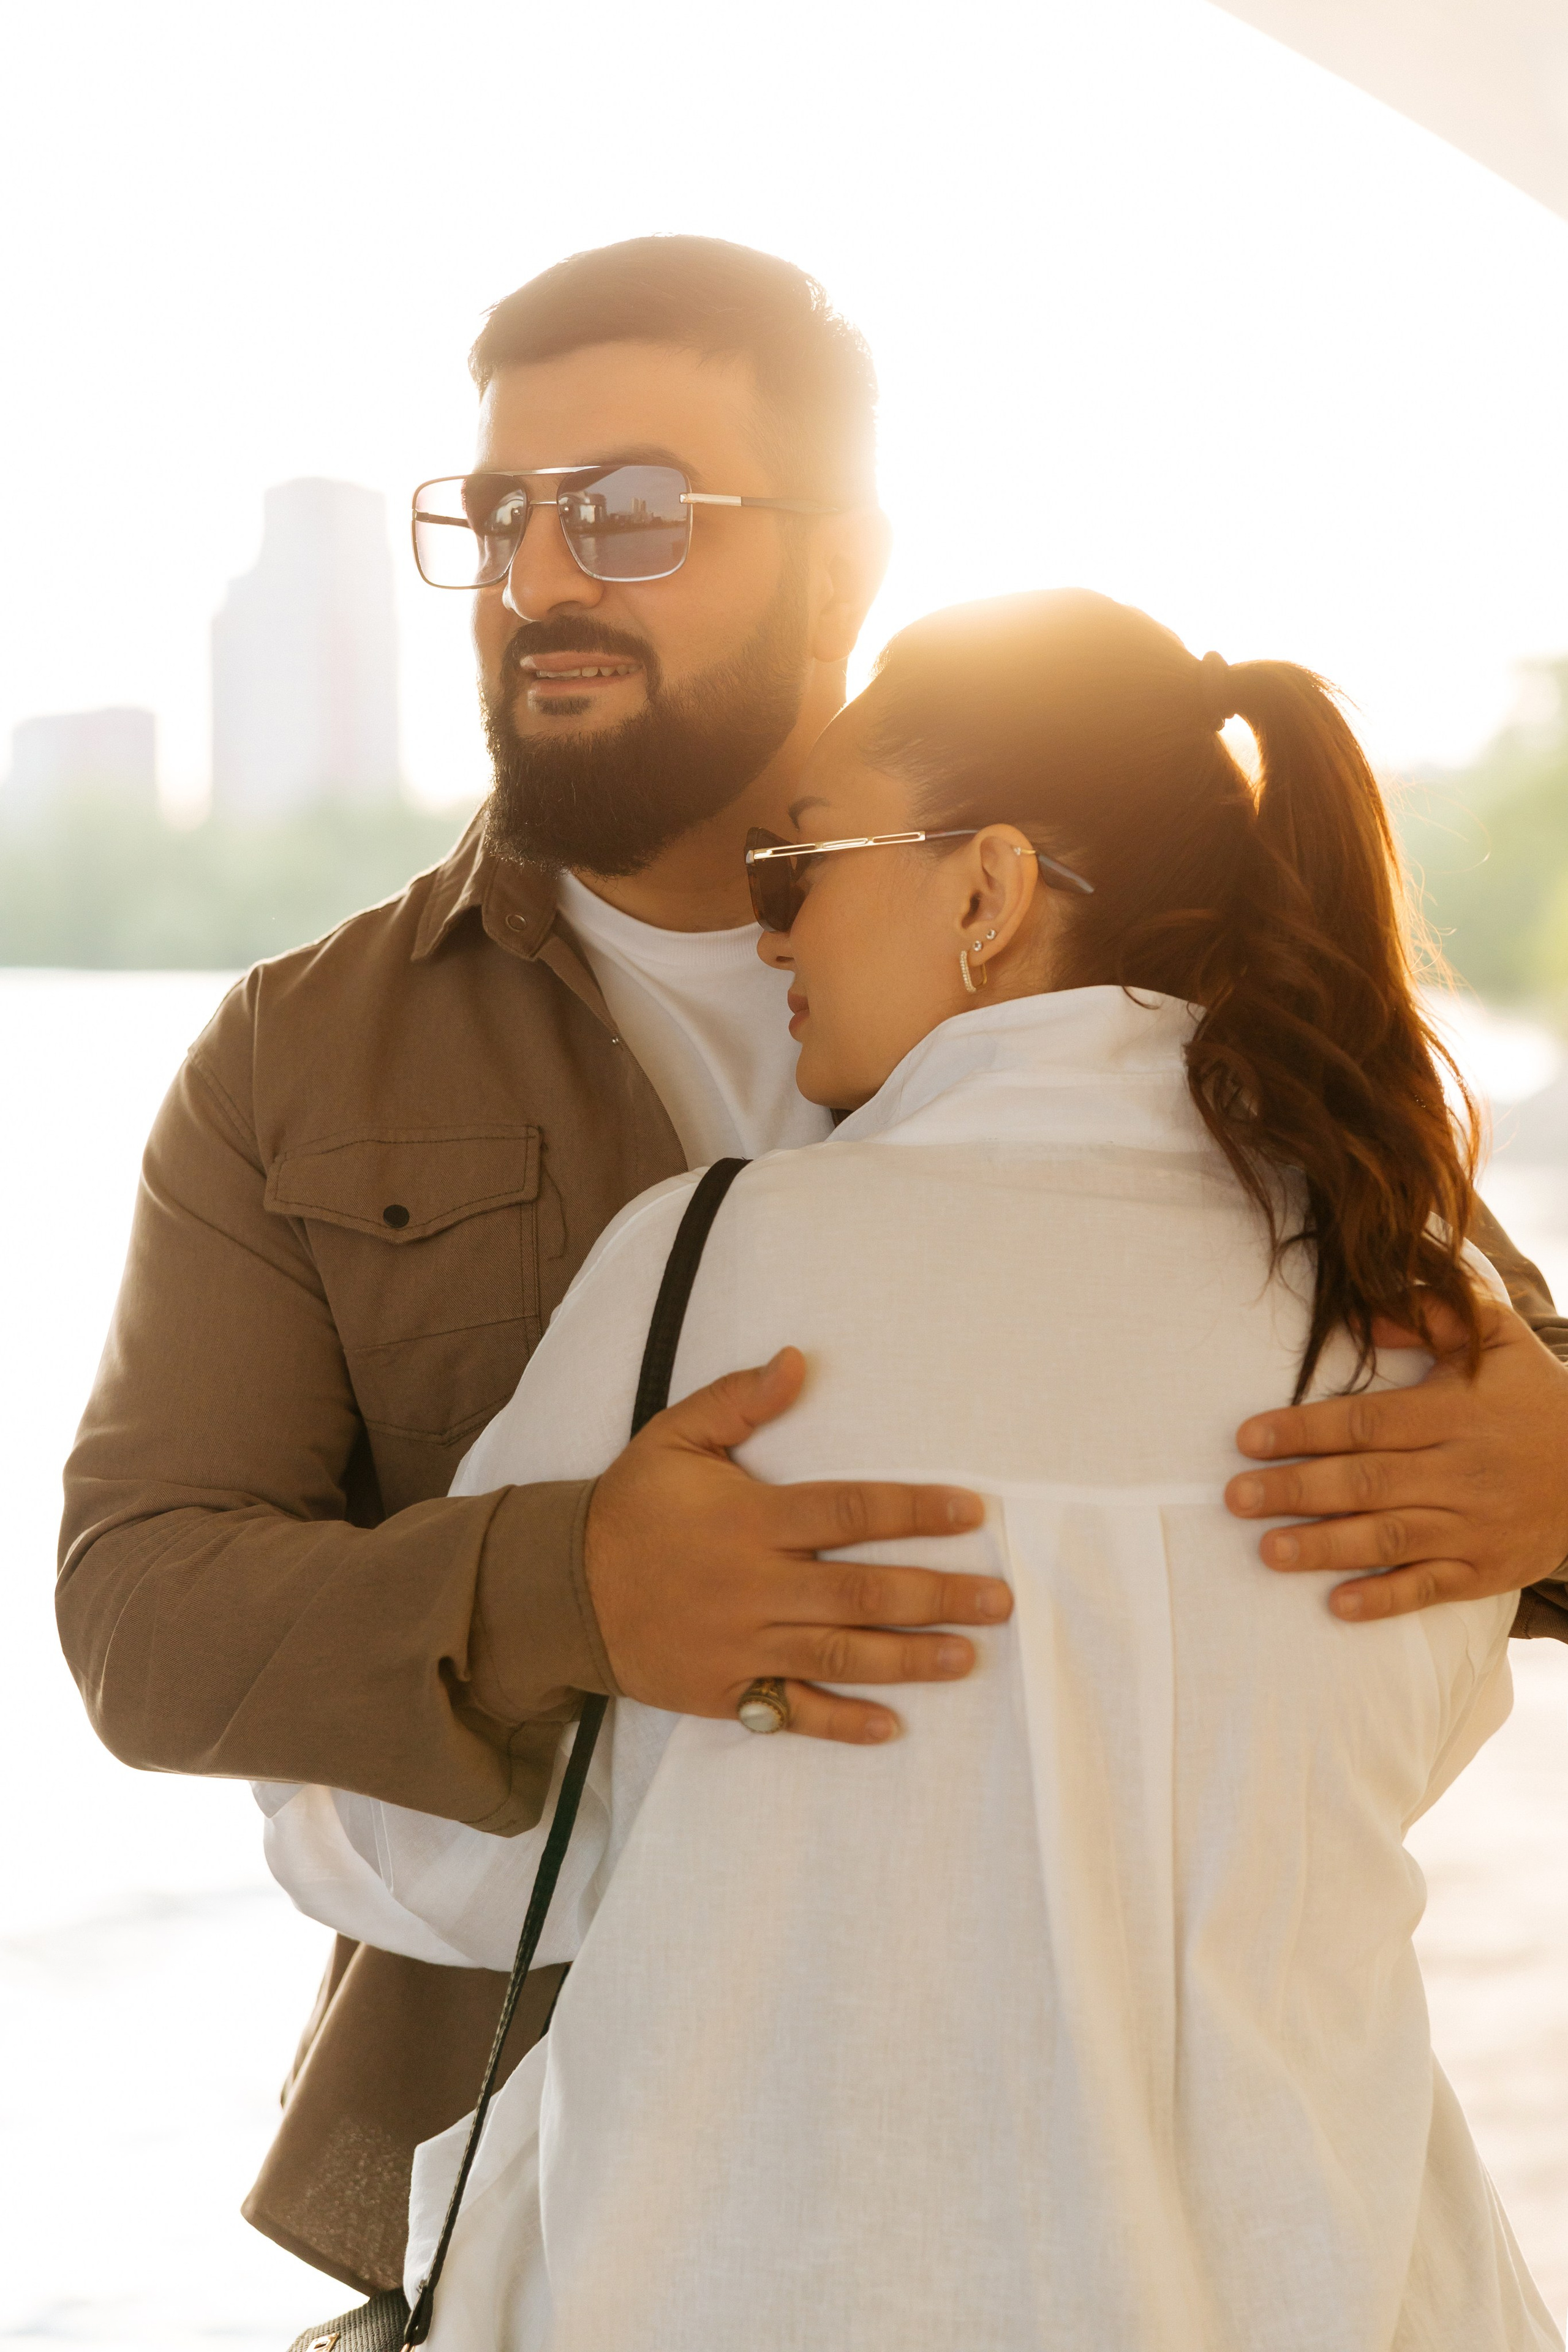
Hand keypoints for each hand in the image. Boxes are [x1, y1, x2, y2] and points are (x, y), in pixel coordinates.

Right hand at [583, 1347, 1006, 1743]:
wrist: (559, 1590)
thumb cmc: (630, 1506)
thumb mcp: (674, 1436)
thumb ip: (738, 1400)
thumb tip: (797, 1360)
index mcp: (750, 1520)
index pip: (850, 1512)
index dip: (914, 1511)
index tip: (970, 1511)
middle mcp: (754, 1586)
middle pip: (863, 1593)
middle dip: (939, 1595)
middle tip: (999, 1599)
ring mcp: (740, 1645)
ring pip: (841, 1656)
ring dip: (911, 1659)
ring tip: (968, 1656)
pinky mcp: (725, 1691)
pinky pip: (792, 1712)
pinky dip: (843, 1723)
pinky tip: (892, 1726)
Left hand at [1225, 1297, 1567, 1620]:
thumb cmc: (1532, 1395)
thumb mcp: (1496, 1334)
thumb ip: (1431, 1311)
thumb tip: (1361, 1314)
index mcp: (1454, 1413)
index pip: (1367, 1421)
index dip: (1304, 1429)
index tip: (1247, 1437)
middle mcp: (1460, 1471)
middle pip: (1366, 1482)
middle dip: (1296, 1490)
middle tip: (1235, 1498)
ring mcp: (1473, 1526)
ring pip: (1389, 1538)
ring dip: (1325, 1546)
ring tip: (1267, 1550)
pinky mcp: (1485, 1570)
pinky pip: (1430, 1588)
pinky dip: (1384, 1599)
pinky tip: (1338, 1605)